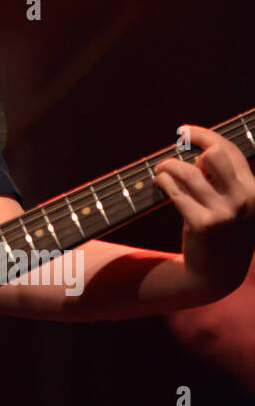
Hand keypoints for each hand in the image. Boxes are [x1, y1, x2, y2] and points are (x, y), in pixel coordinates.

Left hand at [154, 124, 254, 300]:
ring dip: (168, 166)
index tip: (184, 130)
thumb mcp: (235, 205)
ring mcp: (223, 214)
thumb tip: (199, 152)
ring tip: (162, 170)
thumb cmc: (223, 232)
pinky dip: (162, 181)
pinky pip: (175, 191)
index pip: (230, 150)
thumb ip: (225, 179)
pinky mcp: (201, 225)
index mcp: (253, 190)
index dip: (204, 135)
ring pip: (188, 172)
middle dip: (191, 147)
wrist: (217, 275)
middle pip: (214, 154)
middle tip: (175, 152)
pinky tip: (159, 182)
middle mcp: (243, 200)